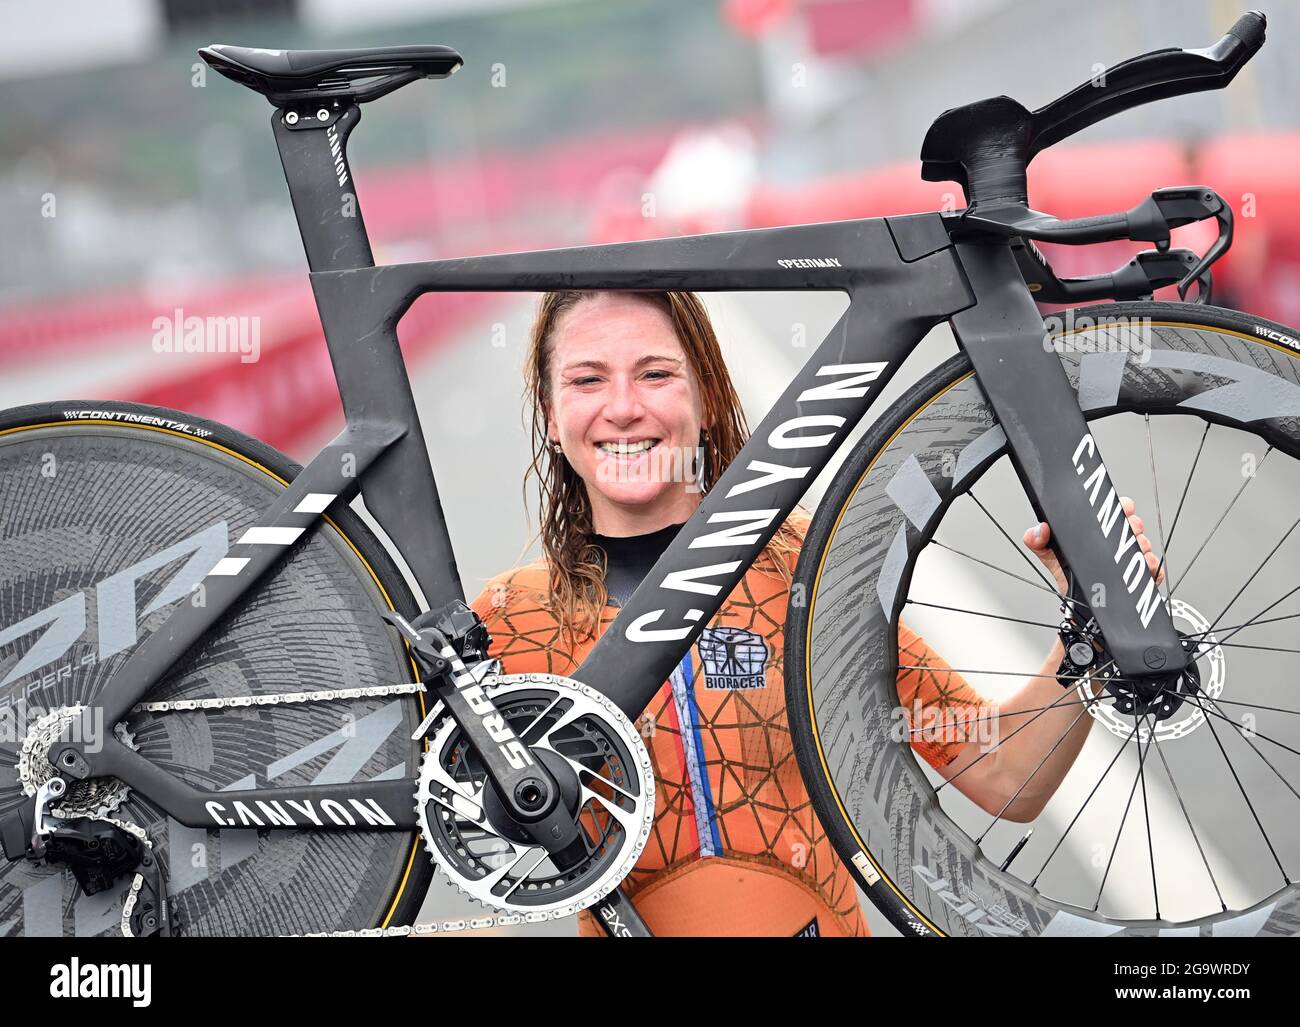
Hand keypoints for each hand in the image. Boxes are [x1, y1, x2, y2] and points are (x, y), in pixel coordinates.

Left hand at [1023, 496, 1165, 593]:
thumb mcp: (1049, 554)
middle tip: (1122, 536)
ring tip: (1126, 555)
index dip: (1123, 506)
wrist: (1079, 604)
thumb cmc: (1067, 574)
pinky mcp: (1143, 575)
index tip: (1124, 509)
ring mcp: (1131, 557)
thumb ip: (1037, 540)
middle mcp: (1117, 540)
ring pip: (1145, 544)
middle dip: (1132, 527)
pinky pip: (1155, 568)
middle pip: (1136, 524)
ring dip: (1140, 548)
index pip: (1118, 509)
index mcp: (1098, 530)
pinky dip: (1151, 567)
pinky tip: (1142, 567)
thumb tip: (1039, 530)